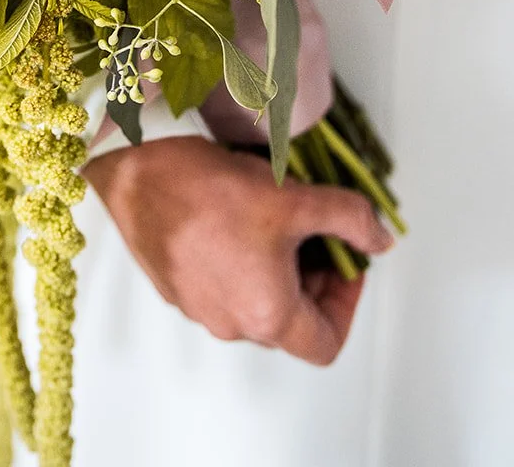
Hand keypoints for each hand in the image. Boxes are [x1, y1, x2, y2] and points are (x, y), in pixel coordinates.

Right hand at [85, 135, 392, 364]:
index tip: (345, 259)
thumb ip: (349, 219)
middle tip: (313, 229)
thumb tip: (378, 238)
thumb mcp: (295, 197)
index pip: (327, 342)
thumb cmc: (210, 191)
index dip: (347, 301)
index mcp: (267, 316)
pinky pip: (221, 285)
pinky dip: (240, 260)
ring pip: (255, 301)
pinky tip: (234, 213)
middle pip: (291, 321)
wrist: (135, 171)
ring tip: (273, 215)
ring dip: (276, 268)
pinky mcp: (174, 285)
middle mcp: (231, 325)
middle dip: (312, 276)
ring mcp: (198, 308)